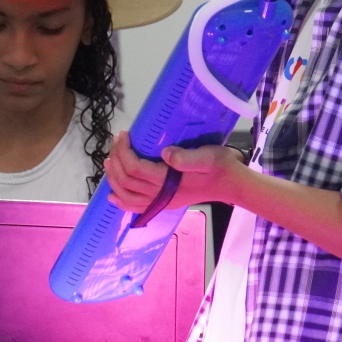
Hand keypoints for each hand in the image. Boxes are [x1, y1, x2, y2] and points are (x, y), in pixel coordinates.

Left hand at [104, 131, 245, 211]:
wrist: (231, 185)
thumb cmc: (221, 166)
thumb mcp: (209, 156)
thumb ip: (187, 157)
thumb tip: (165, 153)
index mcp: (169, 181)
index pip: (135, 168)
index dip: (124, 152)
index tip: (123, 135)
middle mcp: (162, 195)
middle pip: (127, 181)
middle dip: (116, 161)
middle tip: (116, 142)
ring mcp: (163, 201)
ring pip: (128, 195)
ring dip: (114, 179)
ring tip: (110, 162)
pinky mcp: (165, 203)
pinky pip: (137, 207)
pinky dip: (122, 202)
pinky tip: (113, 196)